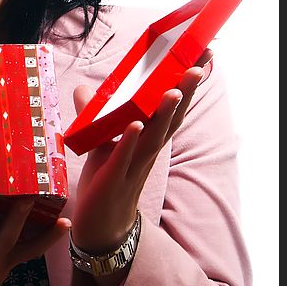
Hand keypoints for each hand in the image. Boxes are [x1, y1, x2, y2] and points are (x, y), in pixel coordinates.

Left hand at [69, 50, 213, 254]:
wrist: (101, 225)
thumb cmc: (107, 179)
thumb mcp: (101, 142)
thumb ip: (93, 114)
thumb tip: (85, 89)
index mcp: (148, 139)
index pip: (171, 109)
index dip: (186, 86)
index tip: (201, 60)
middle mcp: (146, 151)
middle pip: (170, 119)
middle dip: (184, 93)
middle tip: (198, 67)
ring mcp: (132, 165)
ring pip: (152, 137)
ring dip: (163, 114)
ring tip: (173, 91)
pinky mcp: (113, 179)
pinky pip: (123, 158)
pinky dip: (128, 141)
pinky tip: (134, 125)